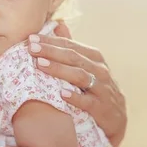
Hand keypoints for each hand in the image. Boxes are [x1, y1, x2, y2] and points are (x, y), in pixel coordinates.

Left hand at [26, 22, 127, 146]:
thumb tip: (58, 24)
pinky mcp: (104, 110)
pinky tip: (61, 94)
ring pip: (80, 76)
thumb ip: (72, 47)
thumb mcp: (86, 68)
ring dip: (59, 69)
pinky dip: (76, 97)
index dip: (50, 41)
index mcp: (95, 58)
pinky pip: (89, 102)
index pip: (70, 46)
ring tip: (40, 65)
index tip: (31, 38)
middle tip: (31, 48)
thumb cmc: (95, 91)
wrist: (116, 122)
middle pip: (73, 57)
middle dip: (51, 51)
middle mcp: (101, 71)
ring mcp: (103, 90)